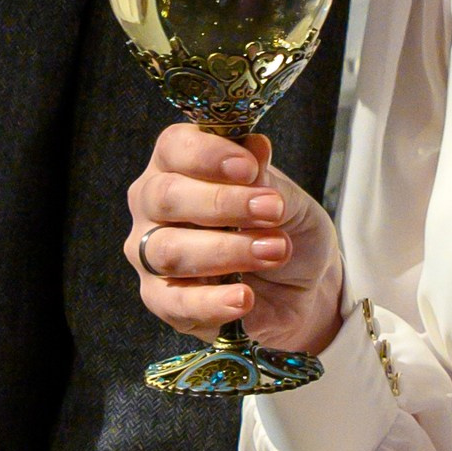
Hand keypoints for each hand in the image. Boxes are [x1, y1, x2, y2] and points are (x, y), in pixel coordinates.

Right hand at [125, 124, 344, 354]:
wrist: (301, 287)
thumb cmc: (282, 228)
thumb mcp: (287, 199)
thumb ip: (265, 178)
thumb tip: (255, 147)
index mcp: (178, 164)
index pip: (175, 147)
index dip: (208, 155)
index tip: (249, 168)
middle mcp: (154, 205)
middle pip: (166, 197)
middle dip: (222, 204)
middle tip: (272, 210)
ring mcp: (150, 253)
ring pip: (169, 250)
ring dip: (226, 251)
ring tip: (274, 252)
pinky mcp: (160, 300)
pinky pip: (175, 302)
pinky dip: (213, 301)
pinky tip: (244, 297)